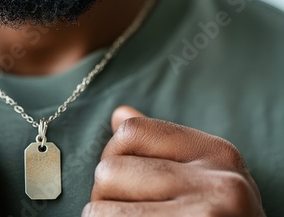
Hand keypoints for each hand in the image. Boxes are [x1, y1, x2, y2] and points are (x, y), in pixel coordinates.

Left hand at [83, 106, 264, 216]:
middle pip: (110, 169)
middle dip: (107, 193)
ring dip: (105, 216)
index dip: (113, 155)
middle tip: (129, 209)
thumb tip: (118, 114)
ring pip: (101, 204)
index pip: (132, 131)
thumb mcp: (205, 179)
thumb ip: (162, 147)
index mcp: (218, 154)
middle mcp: (217, 182)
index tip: (124, 179)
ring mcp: (203, 214)